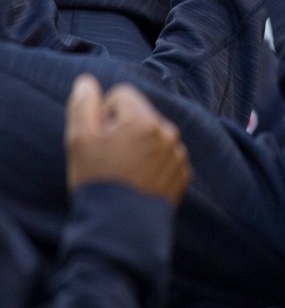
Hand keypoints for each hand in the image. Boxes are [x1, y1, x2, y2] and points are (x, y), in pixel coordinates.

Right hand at [64, 74, 191, 204]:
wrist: (121, 225)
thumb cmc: (98, 179)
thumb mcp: (79, 139)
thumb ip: (83, 104)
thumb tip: (87, 82)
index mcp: (144, 120)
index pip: (122, 94)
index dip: (104, 111)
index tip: (99, 135)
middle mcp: (168, 133)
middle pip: (140, 115)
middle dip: (123, 127)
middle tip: (109, 155)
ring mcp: (178, 154)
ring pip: (153, 136)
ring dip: (139, 145)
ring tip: (123, 170)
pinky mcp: (183, 173)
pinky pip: (165, 156)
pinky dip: (152, 163)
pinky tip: (138, 181)